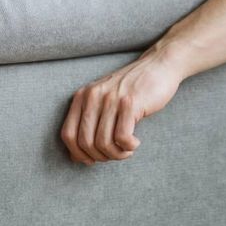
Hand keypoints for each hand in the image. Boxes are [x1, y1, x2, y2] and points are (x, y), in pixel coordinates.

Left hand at [60, 53, 183, 164]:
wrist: (157, 66)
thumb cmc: (131, 90)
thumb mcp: (103, 101)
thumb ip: (88, 124)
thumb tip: (75, 157)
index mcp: (82, 97)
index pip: (68, 134)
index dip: (78, 153)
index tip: (93, 159)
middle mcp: (92, 96)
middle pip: (85, 142)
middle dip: (100, 156)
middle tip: (115, 154)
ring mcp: (110, 99)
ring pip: (103, 143)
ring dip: (117, 154)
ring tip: (127, 150)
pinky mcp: (130, 103)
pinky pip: (122, 138)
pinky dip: (128, 147)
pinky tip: (135, 142)